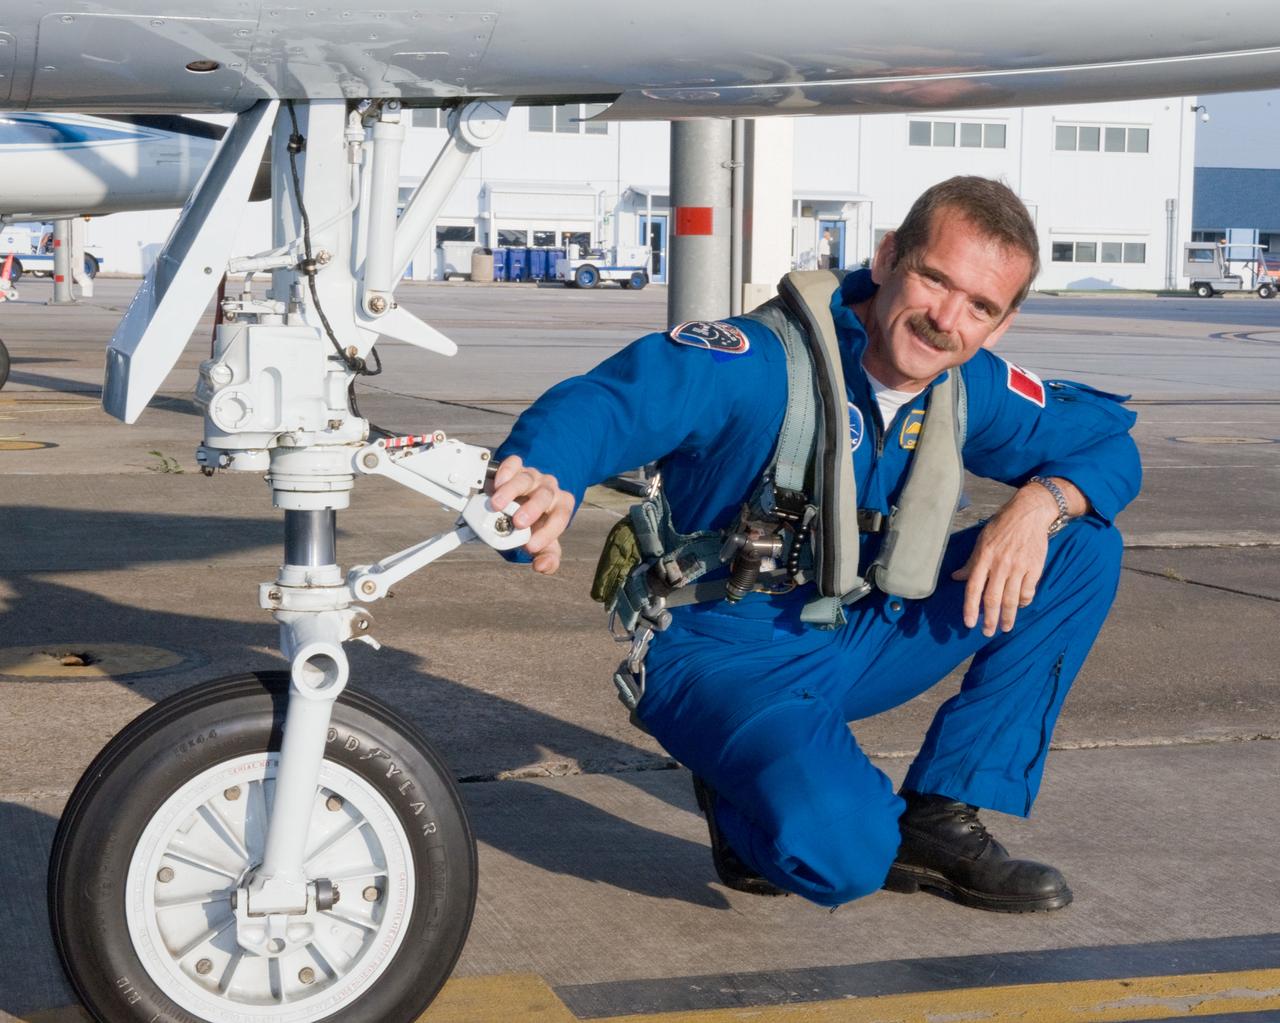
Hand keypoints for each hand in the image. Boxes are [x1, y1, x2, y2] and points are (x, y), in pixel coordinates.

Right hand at [488, 454, 574, 573]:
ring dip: (511, 491)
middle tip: (518, 523)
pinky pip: (514, 463)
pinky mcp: (515, 467)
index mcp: (560, 507)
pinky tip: (497, 484)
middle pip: (545, 496)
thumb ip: (547, 557)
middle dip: (532, 509)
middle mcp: (548, 489)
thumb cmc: (534, 524)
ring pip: (525, 479)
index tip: (530, 547)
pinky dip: (505, 472)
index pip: (561, 518)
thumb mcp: (543, 542)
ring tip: (497, 505)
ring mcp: (532, 476)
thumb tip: (542, 566)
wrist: (520, 502)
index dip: (548, 533)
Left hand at [951, 484, 1060, 636]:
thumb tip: (955, 578)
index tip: (969, 623)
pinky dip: (1023, 602)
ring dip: (1008, 617)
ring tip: (1005, 628)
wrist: (1029, 513)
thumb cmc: (1001, 527)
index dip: (970, 608)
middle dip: (990, 619)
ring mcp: (1018, 567)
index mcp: (984, 557)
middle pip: (993, 598)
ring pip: (1011, 599)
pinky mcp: (1034, 568)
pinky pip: (1028, 591)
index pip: (974, 588)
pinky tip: (1020, 607)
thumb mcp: (981, 541)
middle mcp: (1000, 564)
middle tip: (987, 632)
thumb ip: (971, 563)